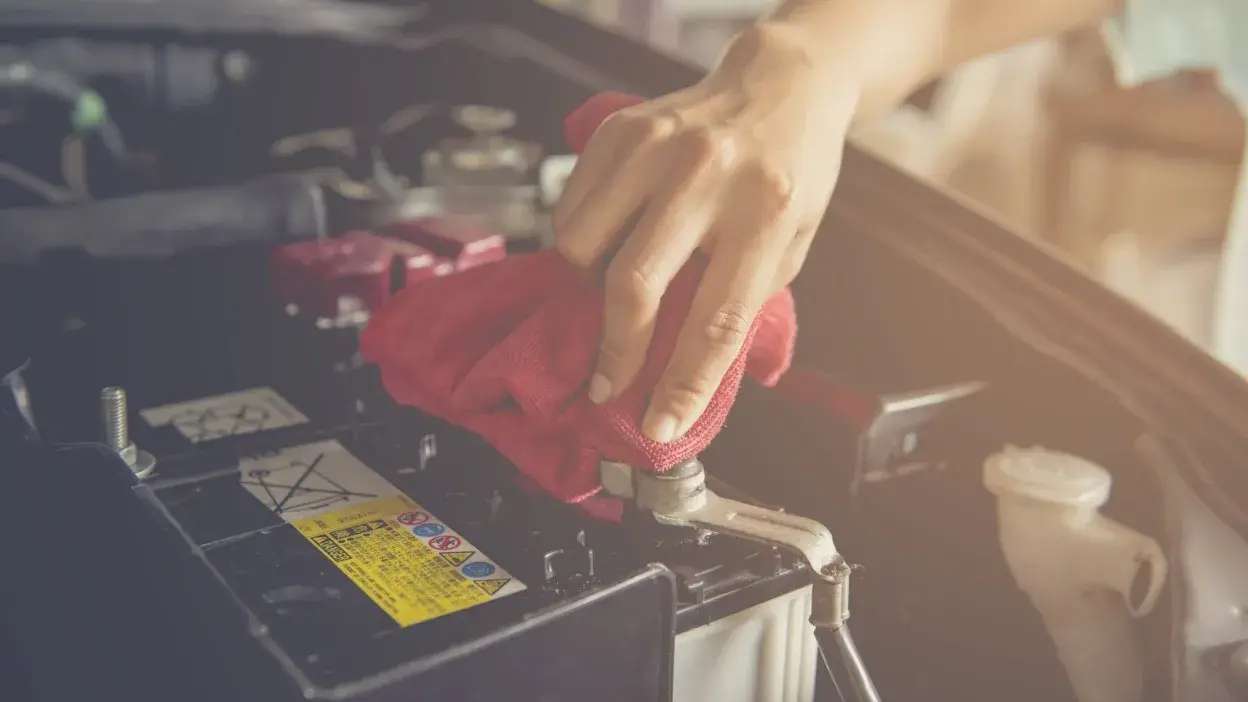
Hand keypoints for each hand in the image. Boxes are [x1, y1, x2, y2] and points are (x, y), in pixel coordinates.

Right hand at [553, 23, 858, 442]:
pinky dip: (577, 239)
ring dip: (586, 288)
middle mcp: (709, 176)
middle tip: (607, 385)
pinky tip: (607, 239)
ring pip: (584, 245)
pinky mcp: (621, 129)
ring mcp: (659, 146)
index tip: (657, 426)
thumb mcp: (791, 244)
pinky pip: (571, 205)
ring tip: (608, 290)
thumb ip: (741, 299)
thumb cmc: (790, 176)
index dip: (683, 385)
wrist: (782, 86)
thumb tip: (680, 372)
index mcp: (766, 214)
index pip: (716, 321)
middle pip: (635, 286)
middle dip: (616, 352)